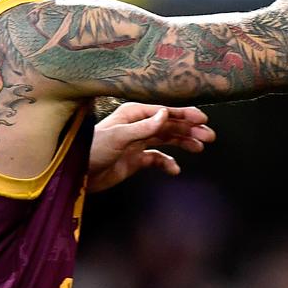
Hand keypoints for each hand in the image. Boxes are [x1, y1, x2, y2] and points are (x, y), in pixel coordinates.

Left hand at [87, 102, 215, 191]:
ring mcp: (138, 143)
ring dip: (184, 143)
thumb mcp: (119, 136)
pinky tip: (175, 169)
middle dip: (189, 130)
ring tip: (200, 147)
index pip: (165, 112)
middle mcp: (138, 126)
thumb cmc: (94, 150)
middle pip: (169, 125)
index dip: (184, 115)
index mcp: (134, 115)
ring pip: (167, 140)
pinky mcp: (136, 159)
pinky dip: (167, 163)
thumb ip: (144, 126)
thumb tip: (167, 114)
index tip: (202, 119)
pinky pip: (157, 159)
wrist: (79, 174)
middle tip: (208, 136)